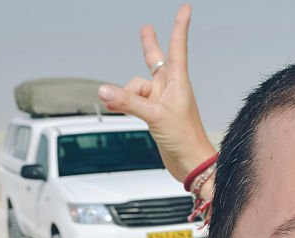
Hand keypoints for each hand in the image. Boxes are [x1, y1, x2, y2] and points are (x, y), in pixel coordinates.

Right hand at [98, 4, 215, 182]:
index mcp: (178, 82)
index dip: (179, 27)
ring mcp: (161, 101)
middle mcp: (170, 88)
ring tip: (115, 106)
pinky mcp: (155, 114)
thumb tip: (103, 90)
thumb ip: (128, 102)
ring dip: (124, 94)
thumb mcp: (154, 116)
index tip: (186, 9)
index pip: (177, 47)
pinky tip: (113, 107)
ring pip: (134, 87)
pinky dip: (123, 103)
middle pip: (154, 61)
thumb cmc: (185, 139)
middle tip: (145, 28)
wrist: (191, 164)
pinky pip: (133, 101)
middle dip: (148, 45)